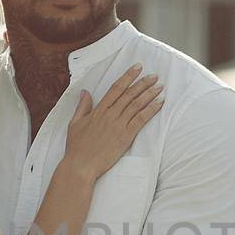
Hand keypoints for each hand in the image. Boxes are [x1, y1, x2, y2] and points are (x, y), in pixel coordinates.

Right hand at [63, 64, 162, 178]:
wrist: (81, 165)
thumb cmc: (76, 147)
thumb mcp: (75, 123)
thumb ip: (82, 106)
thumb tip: (85, 92)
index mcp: (99, 110)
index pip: (116, 88)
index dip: (128, 77)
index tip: (137, 68)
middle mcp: (110, 114)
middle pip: (129, 94)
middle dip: (143, 83)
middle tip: (154, 75)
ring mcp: (119, 125)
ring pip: (137, 105)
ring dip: (150, 94)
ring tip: (160, 86)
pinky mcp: (126, 136)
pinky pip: (141, 120)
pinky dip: (151, 110)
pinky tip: (160, 104)